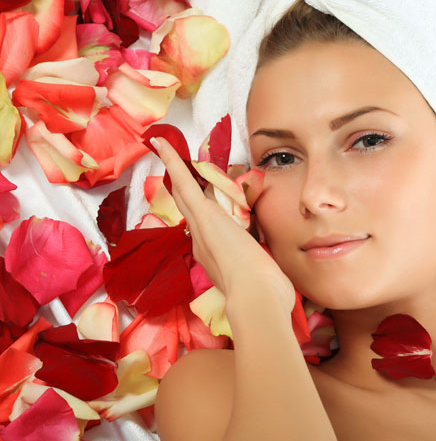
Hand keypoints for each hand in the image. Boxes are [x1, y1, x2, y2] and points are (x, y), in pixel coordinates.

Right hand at [152, 136, 295, 312]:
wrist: (256, 297)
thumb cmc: (263, 294)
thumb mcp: (261, 278)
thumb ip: (261, 269)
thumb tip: (268, 269)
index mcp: (213, 257)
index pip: (203, 229)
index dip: (199, 213)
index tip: (200, 202)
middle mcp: (201, 241)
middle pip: (189, 208)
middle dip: (181, 188)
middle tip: (172, 167)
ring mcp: (200, 227)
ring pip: (184, 194)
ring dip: (175, 172)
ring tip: (165, 150)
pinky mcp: (203, 215)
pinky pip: (183, 184)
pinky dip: (171, 162)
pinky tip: (161, 144)